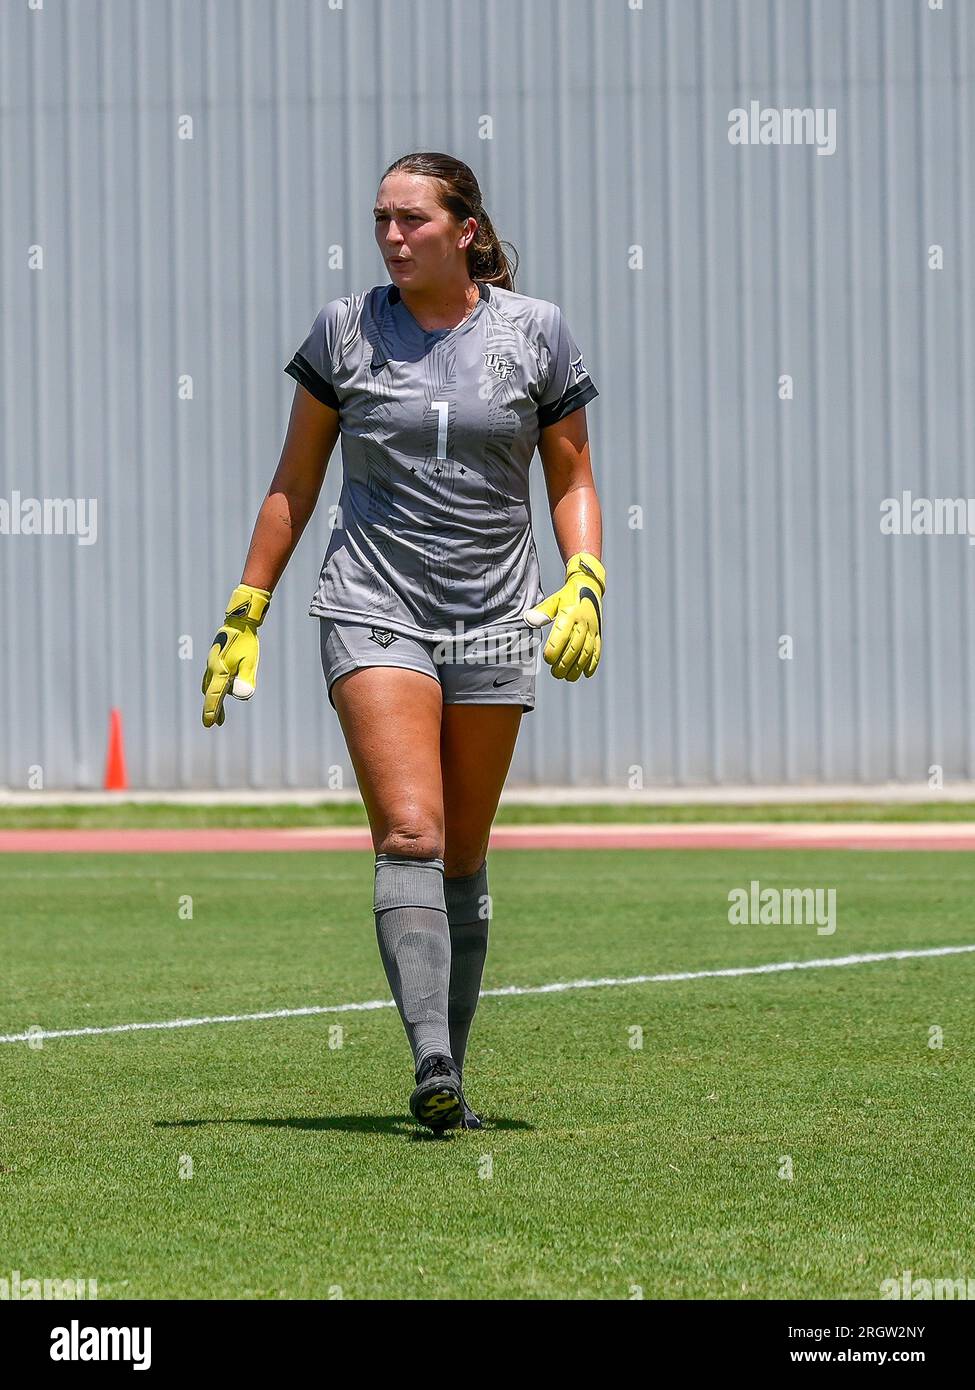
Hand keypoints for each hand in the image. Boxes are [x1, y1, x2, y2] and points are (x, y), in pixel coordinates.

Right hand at [201, 584, 271, 727]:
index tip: (209, 724)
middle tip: (213, 724)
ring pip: (210, 686)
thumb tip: (244, 696)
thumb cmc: (246, 643)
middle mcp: (212, 669)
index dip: (212, 711)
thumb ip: (247, 678)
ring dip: (214, 699)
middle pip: (210, 693)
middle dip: (212, 709)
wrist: (238, 623)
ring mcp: (212, 664)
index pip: (215, 696)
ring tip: (219, 715)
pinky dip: (214, 689)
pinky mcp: (215, 660)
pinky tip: (221, 692)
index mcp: (220, 671)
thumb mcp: (250, 662)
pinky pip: (212, 679)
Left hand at [523, 552, 604, 680]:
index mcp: (570, 614)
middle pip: (575, 647)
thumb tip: (528, 620)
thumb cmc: (567, 596)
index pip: (562, 635)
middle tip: (555, 673)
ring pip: (587, 652)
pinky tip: (586, 673)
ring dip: (578, 667)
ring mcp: (593, 629)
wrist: (589, 586)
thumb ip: (542, 612)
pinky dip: (593, 663)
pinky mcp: (598, 634)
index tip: (547, 659)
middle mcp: (583, 623)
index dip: (555, 650)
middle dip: (565, 663)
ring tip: (568, 677)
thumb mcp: (553, 600)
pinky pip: (597, 650)